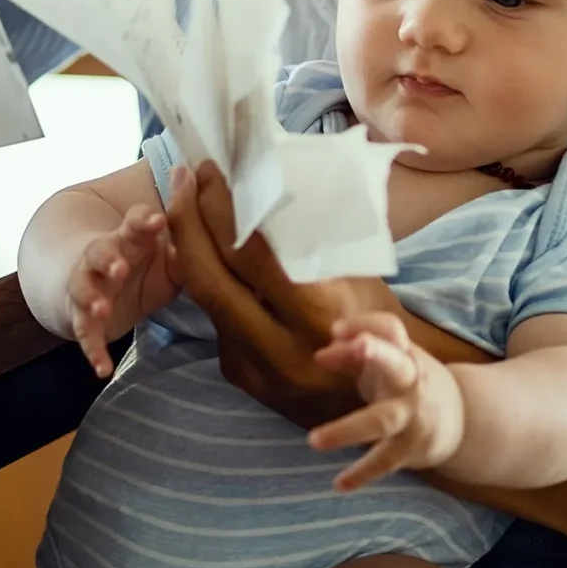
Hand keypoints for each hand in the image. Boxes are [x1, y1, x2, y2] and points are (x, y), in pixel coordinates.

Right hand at [64, 203, 175, 377]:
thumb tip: (214, 251)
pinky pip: (84, 333)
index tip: (158, 221)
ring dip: (91, 298)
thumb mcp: (168, 263)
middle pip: (99, 252)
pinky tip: (104, 369)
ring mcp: (89, 287)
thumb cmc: (142, 269)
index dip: (143, 221)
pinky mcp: (83, 318)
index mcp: (129, 239)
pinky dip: (92, 351)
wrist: (100, 288)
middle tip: (121, 268)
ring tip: (102, 309)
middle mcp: (103, 258)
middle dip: (108, 260)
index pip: (133, 223)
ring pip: (82, 287)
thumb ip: (184, 257)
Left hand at [161, 162, 365, 427]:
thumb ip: (310, 242)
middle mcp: (283, 351)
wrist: (385, 396)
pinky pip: (215, 320)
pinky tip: (205, 249)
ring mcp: (257, 371)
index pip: (250, 256)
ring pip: (204, 300)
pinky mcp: (242, 378)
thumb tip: (260, 184)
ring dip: (188, 248)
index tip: (208, 171)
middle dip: (186, 222)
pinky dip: (208, 280)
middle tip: (182, 177)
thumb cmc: (376, 318)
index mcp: (319, 318)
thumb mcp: (358, 275)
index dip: (221, 209)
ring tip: (186, 203)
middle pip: (209, 280)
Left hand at [307, 311, 464, 490]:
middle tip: (358, 346)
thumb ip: (354, 352)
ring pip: (382, 421)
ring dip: (348, 429)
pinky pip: (384, 462)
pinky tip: (338, 485)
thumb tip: (323, 350)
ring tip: (314, 440)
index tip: (336, 330)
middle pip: (395, 364)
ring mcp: (412, 416)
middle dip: (376, 353)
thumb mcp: (388, 360)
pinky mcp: (410, 448)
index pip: (388, 328)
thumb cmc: (408, 380)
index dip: (364, 325)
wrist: (463, 419)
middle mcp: (411, 381)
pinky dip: (362, 474)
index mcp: (404, 353)